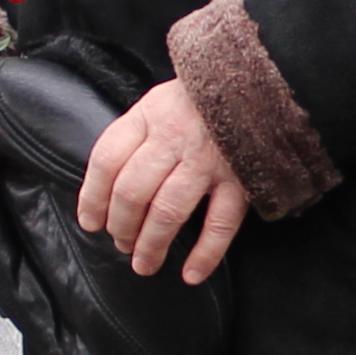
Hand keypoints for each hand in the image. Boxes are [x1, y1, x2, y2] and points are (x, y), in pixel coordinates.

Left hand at [77, 79, 251, 285]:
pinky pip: (220, 224)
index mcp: (150, 114)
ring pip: (168, 211)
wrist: (265, 80)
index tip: (90, 222)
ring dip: (151, 245)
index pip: (107, 159)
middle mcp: (176, 137)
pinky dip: (205, 254)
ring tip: (144, 264)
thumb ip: (138, 133)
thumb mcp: (163, 99)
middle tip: (120, 244)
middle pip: (132, 191)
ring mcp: (209, 160)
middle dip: (121, 226)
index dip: (92, 197)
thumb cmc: (205, 95)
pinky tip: (191, 274)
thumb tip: (109, 184)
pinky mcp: (241, 179)